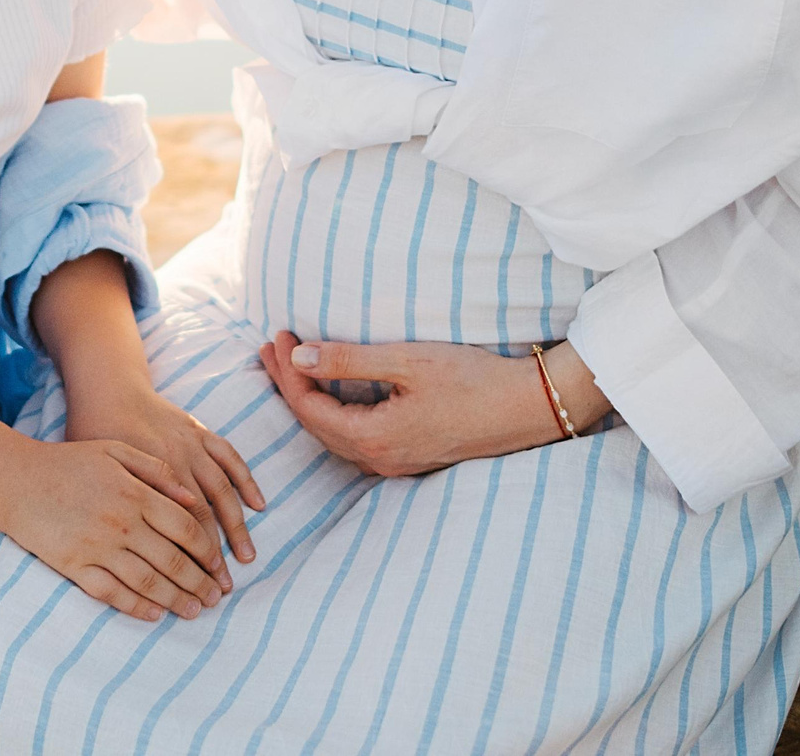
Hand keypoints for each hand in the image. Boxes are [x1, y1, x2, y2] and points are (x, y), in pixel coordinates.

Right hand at [0, 418, 228, 621]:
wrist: (16, 480)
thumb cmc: (69, 462)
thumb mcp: (117, 451)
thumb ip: (157, 471)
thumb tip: (192, 497)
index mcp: (137, 494)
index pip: (186, 528)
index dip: (208, 550)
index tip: (218, 565)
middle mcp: (122, 524)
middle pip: (173, 561)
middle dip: (199, 582)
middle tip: (215, 598)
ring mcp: (98, 548)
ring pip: (148, 582)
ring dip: (176, 600)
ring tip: (194, 611)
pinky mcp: (74, 566)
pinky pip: (111, 593)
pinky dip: (136, 607)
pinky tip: (154, 614)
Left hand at [67, 378, 265, 573]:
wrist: (106, 387)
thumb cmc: (92, 434)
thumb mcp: (97, 472)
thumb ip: (115, 507)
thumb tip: (122, 548)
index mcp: (149, 479)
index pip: (176, 532)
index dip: (189, 565)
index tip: (196, 592)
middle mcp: (176, 464)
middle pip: (202, 519)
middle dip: (215, 557)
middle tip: (222, 588)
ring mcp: (192, 446)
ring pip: (222, 492)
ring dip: (237, 527)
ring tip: (247, 557)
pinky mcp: (199, 431)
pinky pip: (229, 457)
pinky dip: (246, 480)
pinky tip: (259, 504)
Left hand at [257, 332, 599, 478]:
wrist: (529, 408)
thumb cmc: (473, 380)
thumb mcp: (407, 361)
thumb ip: (350, 360)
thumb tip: (300, 356)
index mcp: (374, 439)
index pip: (309, 408)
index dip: (286, 373)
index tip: (276, 336)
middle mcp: (379, 460)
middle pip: (315, 424)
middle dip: (289, 384)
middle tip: (271, 347)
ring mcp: (395, 463)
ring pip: (333, 434)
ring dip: (309, 398)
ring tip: (291, 365)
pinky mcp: (410, 456)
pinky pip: (354, 438)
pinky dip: (333, 411)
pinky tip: (332, 391)